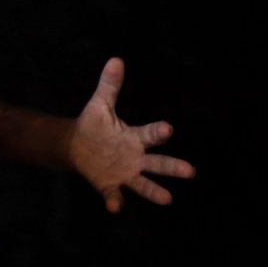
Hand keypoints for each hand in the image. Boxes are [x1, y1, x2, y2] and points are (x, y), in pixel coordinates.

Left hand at [67, 57, 195, 211]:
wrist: (77, 146)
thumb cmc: (94, 125)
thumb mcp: (100, 105)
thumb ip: (109, 85)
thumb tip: (116, 59)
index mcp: (134, 137)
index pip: (150, 134)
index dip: (158, 132)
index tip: (168, 129)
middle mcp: (134, 157)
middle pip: (156, 162)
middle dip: (172, 167)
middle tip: (190, 171)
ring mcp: (124, 173)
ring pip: (143, 183)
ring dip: (154, 191)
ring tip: (167, 199)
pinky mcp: (109, 185)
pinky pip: (114, 195)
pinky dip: (115, 201)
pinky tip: (115, 207)